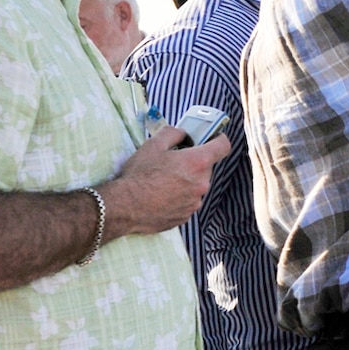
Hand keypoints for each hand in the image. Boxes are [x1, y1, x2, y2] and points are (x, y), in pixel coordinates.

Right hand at [102, 128, 230, 236]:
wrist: (125, 207)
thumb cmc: (139, 175)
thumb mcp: (153, 145)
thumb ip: (173, 133)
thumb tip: (183, 133)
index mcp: (198, 162)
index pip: (223, 146)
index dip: (218, 139)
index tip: (212, 138)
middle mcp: (202, 183)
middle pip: (206, 167)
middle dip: (193, 163)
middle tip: (172, 163)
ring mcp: (195, 202)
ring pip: (196, 185)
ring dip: (186, 181)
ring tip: (163, 182)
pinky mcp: (186, 216)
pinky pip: (188, 201)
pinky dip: (179, 197)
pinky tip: (161, 195)